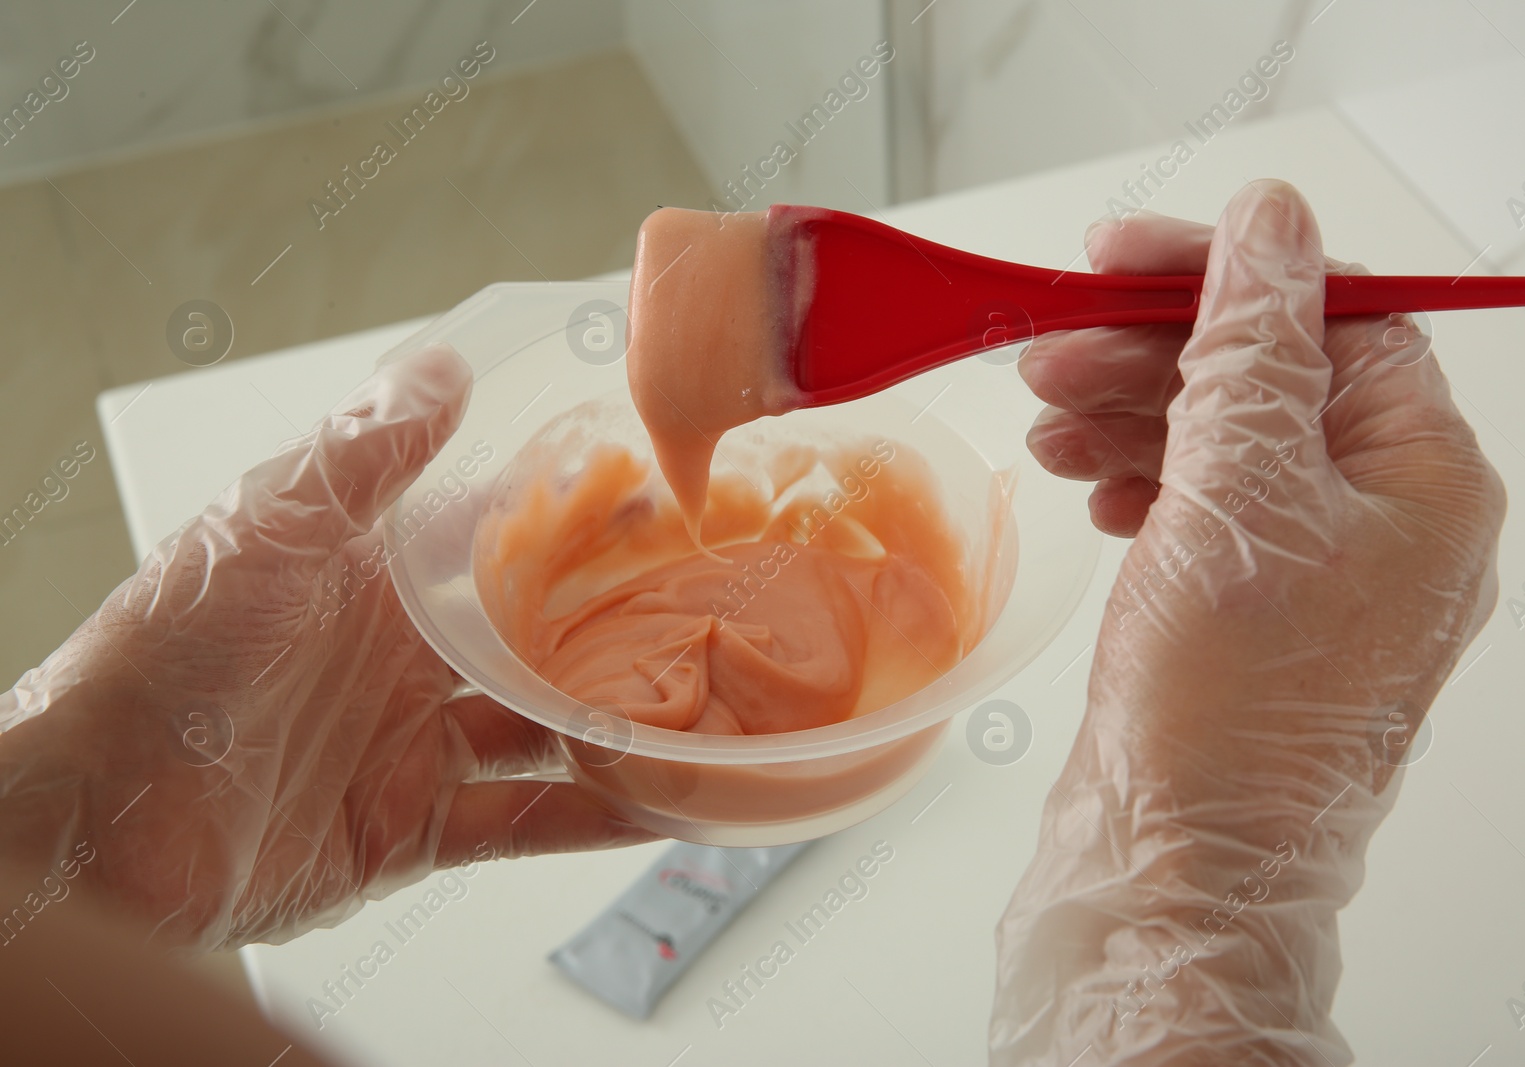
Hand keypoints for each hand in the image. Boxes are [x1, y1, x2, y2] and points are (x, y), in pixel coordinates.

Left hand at [0, 346, 654, 951]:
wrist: (101, 821)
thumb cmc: (170, 657)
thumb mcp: (273, 527)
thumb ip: (366, 452)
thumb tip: (445, 362)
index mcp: (373, 578)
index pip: (499, 533)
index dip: (580, 514)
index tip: (668, 496)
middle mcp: (401, 658)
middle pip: (539, 635)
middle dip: (624, 622)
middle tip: (721, 605)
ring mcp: (409, 745)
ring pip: (547, 729)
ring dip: (625, 723)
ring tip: (715, 710)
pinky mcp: (407, 828)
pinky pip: (522, 820)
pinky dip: (595, 816)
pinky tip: (664, 805)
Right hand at [992, 182, 1504, 1063]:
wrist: (1181, 871)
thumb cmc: (1227, 713)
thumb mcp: (1239, 495)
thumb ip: (1250, 349)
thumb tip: (1269, 225)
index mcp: (1426, 482)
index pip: (1337, 320)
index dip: (1224, 277)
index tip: (1119, 258)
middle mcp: (1388, 524)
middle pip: (1272, 379)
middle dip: (1154, 356)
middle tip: (1051, 351)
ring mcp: (1320, 575)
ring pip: (1226, 444)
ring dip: (1131, 415)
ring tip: (1044, 422)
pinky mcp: (1252, 615)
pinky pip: (1203, 510)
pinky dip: (1139, 482)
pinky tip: (1087, 488)